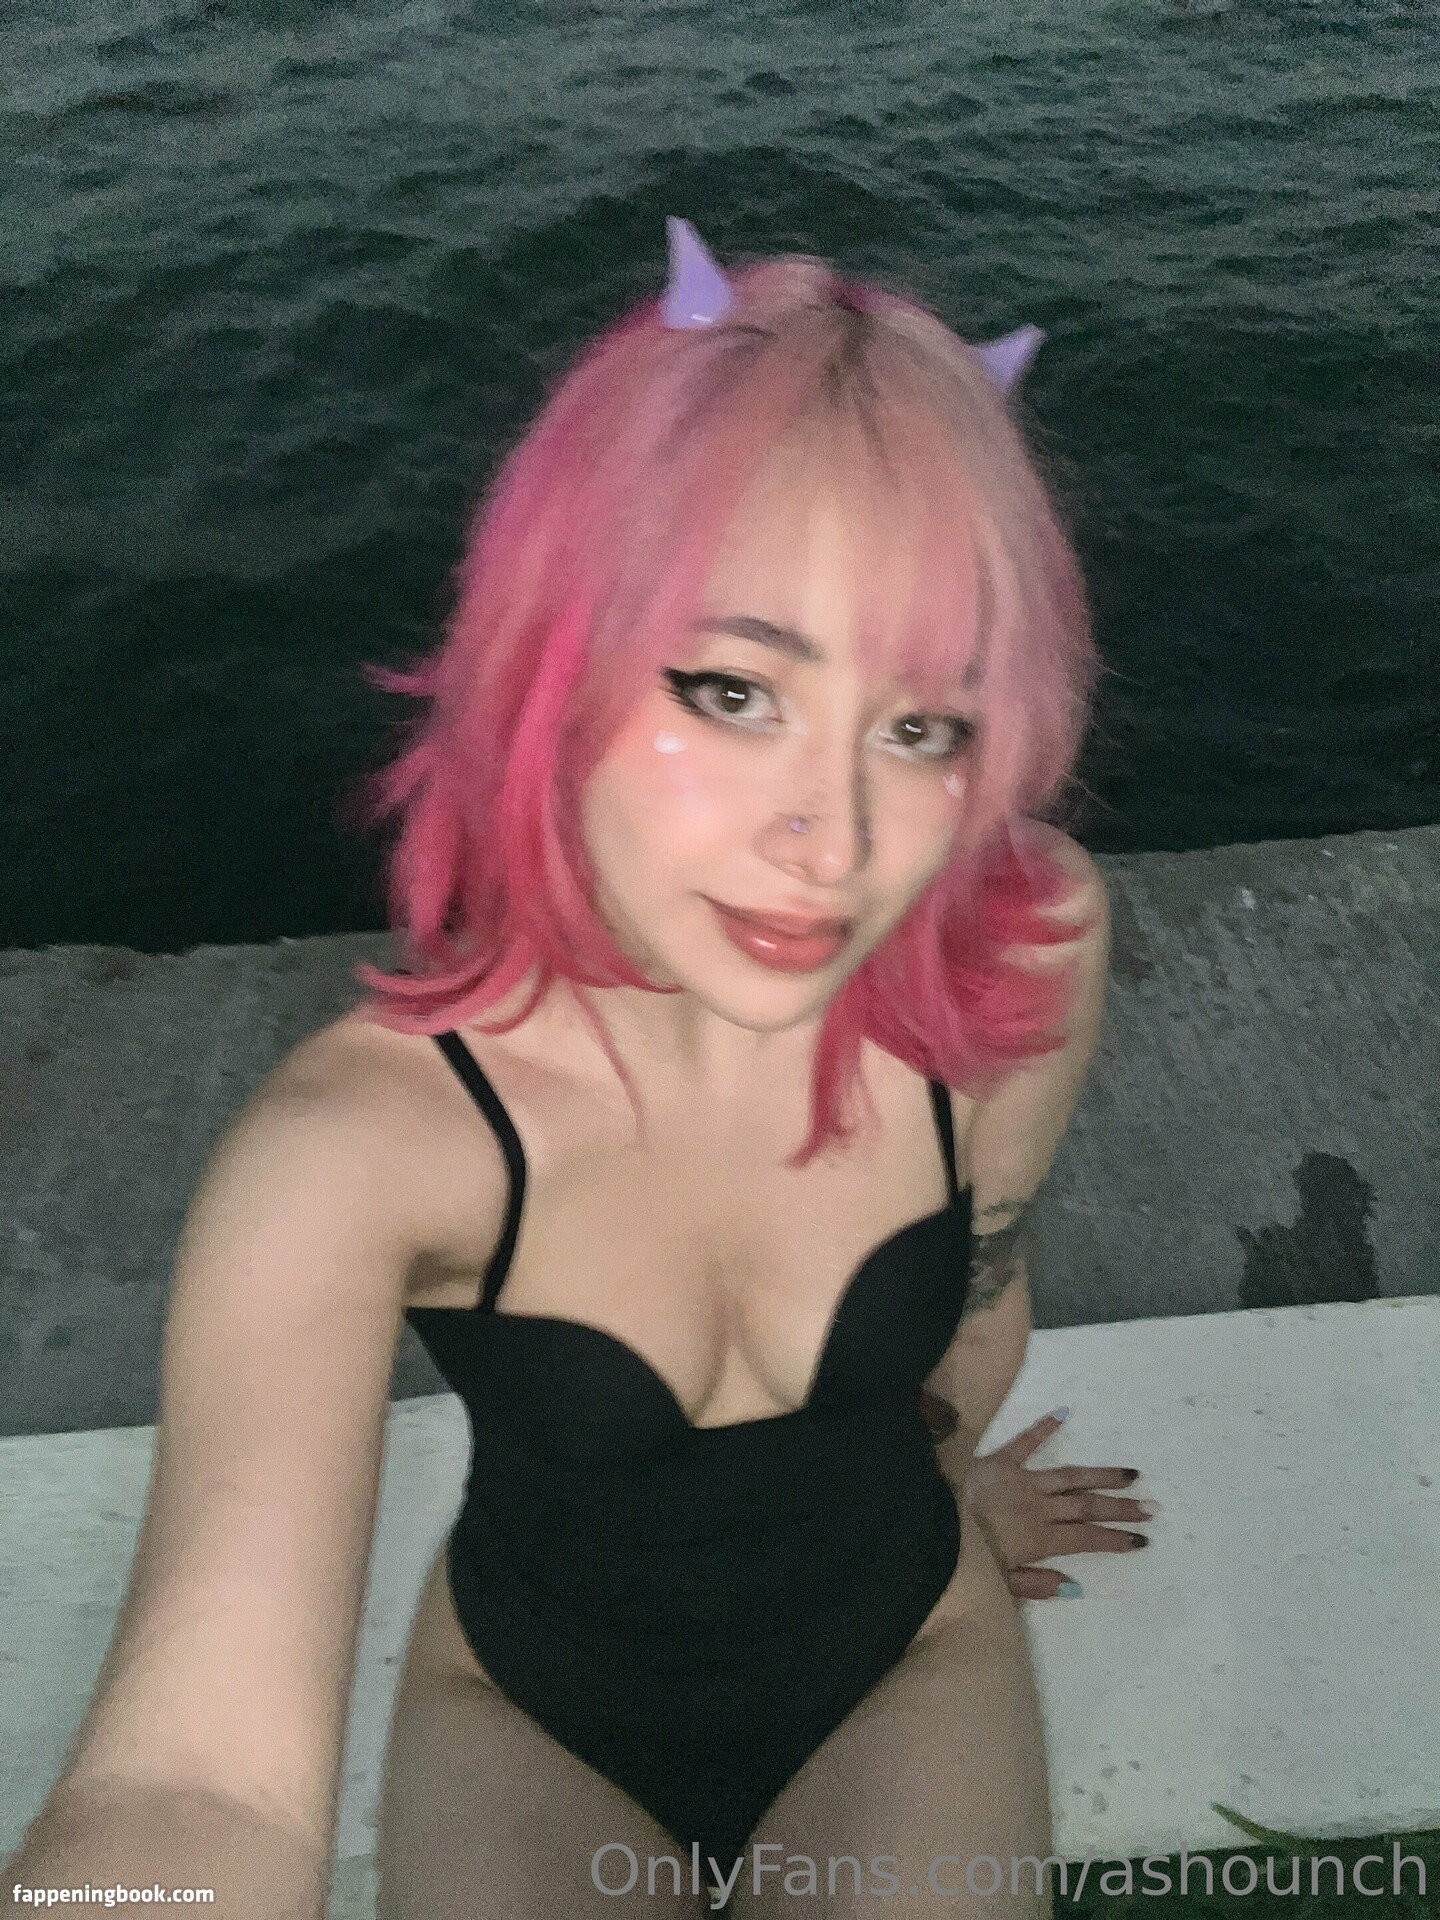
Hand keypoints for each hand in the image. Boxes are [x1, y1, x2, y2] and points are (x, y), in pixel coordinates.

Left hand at [963, 1412, 1153, 1600]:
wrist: (925, 1519)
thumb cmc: (958, 1557)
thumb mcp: (997, 1584)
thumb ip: (1036, 1584)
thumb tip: (1076, 1586)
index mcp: (1038, 1539)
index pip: (1086, 1539)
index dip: (1116, 1539)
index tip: (1142, 1540)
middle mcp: (1037, 1507)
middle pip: (1087, 1506)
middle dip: (1121, 1508)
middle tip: (1153, 1507)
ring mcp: (1020, 1479)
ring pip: (1070, 1476)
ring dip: (1101, 1475)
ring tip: (1131, 1474)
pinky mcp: (998, 1459)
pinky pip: (1025, 1441)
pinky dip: (1043, 1426)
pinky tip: (1063, 1412)